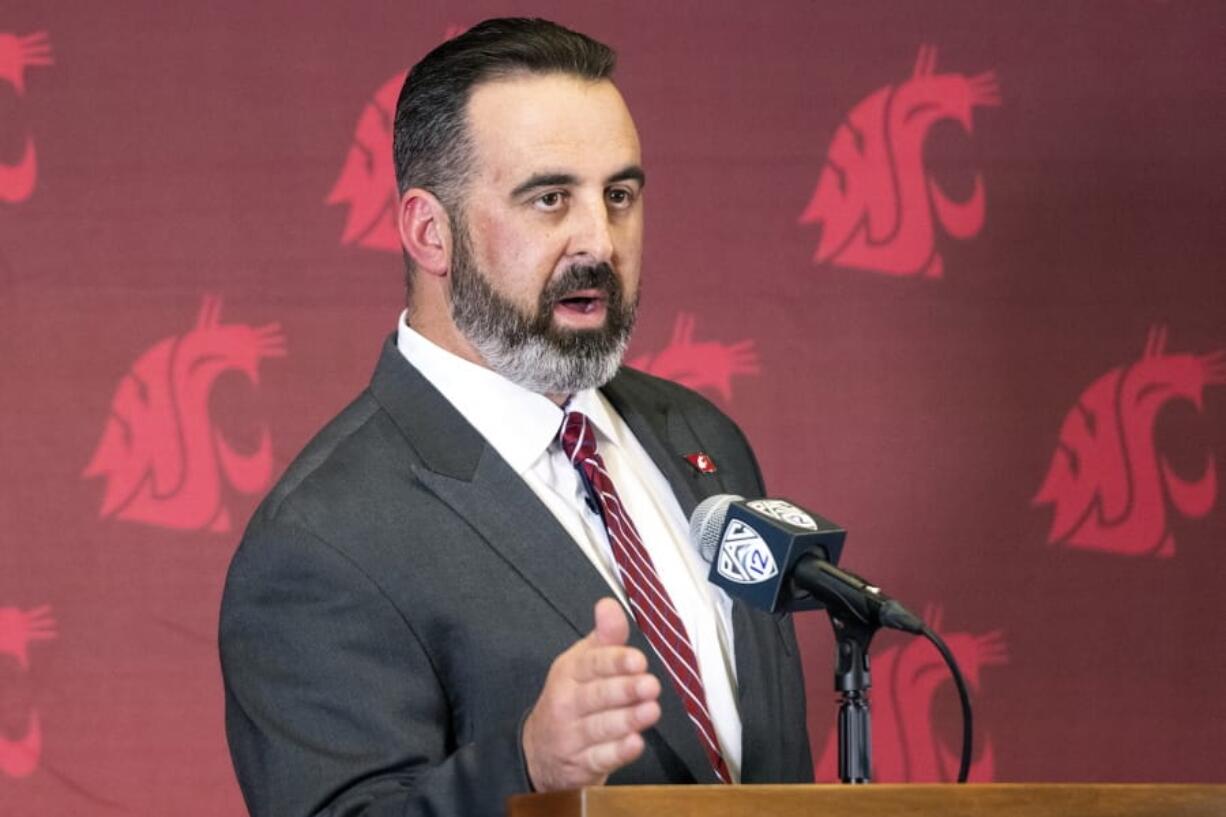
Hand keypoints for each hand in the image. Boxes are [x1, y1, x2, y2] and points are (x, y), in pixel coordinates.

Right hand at [522, 598, 660, 790]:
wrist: (540, 752)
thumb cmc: (572, 698)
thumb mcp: (582, 663)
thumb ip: (604, 637)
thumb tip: (609, 605)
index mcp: (568, 673)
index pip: (591, 665)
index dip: (615, 662)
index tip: (638, 660)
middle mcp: (566, 704)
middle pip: (596, 696)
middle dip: (624, 690)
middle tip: (650, 685)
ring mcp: (571, 737)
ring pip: (600, 727)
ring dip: (627, 719)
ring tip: (651, 711)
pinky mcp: (581, 765)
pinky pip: (600, 759)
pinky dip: (618, 752)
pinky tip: (635, 743)